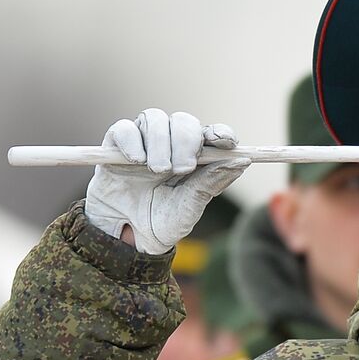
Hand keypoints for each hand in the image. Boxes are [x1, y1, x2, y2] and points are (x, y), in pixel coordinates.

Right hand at [84, 109, 248, 254]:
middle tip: (183, 168)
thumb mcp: (189, 208)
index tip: (226, 141)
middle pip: (183, 121)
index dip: (220, 133)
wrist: (124, 240)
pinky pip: (124, 129)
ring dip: (160, 143)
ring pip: (154, 119)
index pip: (211, 134)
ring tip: (158, 170)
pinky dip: (132, 140)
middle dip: (186, 141)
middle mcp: (170, 144)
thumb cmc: (161, 222)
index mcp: (194, 158)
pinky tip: (136, 160)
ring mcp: (143, 142)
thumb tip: (242, 161)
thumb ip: (211, 183)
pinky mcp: (115, 146)